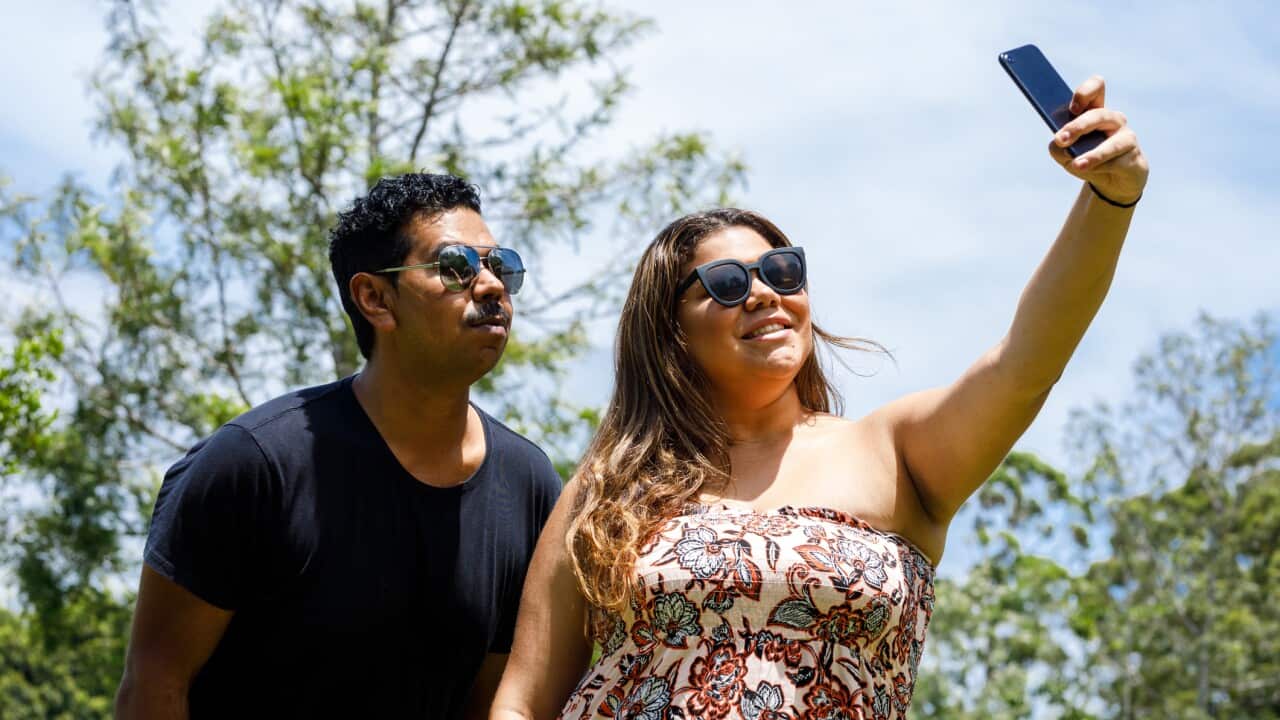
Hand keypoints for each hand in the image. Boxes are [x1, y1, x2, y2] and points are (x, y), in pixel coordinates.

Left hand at [1049, 75, 1148, 204]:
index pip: (1096, 88)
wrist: (1111, 183)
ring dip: (1093, 154)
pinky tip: (1091, 171)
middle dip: (1079, 126)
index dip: (1085, 93)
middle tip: (1061, 139)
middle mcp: (1112, 120)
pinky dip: (1101, 167)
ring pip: (1112, 142)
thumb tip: (1060, 145)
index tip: (1071, 108)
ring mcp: (1126, 137)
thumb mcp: (1065, 154)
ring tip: (1076, 164)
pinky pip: (1116, 162)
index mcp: (1094, 111)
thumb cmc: (1087, 161)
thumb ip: (1058, 148)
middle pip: (1099, 114)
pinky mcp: (1134, 157)